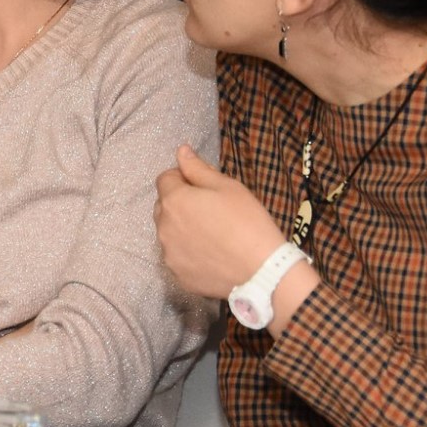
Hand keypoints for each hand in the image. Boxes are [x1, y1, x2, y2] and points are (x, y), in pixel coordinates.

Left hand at [155, 145, 285, 297]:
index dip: (183, 179)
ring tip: (213, 235)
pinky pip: (177, 256)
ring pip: (169, 232)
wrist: (263, 271)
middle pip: (164, 206)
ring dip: (182, 228)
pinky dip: (188, 253)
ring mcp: (169, 253)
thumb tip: (181, 151)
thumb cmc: (248, 222)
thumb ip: (198, 168)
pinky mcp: (178, 275)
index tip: (204, 188)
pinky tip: (211, 255)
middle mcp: (163, 227)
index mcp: (174, 200)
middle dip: (180, 203)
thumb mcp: (228, 187)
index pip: (165, 179)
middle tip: (211, 211)